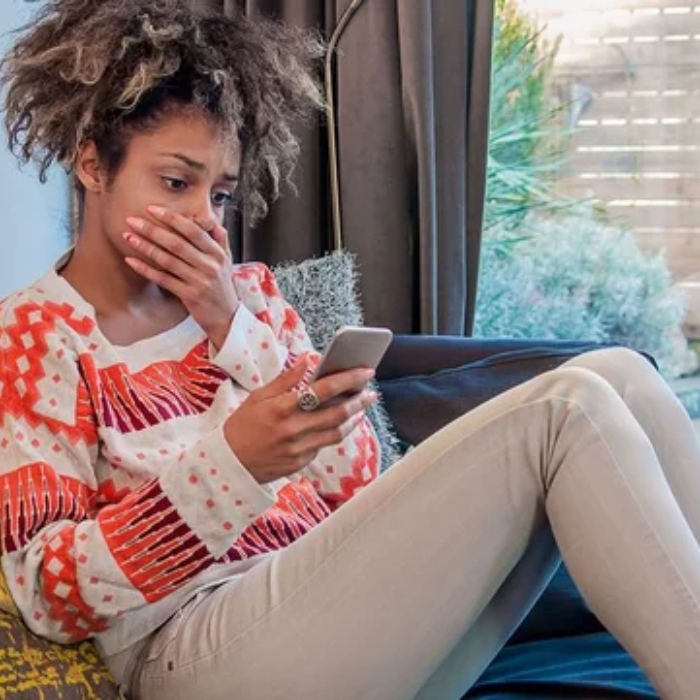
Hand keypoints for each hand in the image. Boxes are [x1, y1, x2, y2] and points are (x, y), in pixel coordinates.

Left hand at [123, 206, 239, 349]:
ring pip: (168, 260)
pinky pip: (163, 279)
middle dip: (152, 229)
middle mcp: (210, 265)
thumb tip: (206, 217)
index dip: (172, 218)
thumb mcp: (226, 260)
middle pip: (177, 243)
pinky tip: (131, 260)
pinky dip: (146, 269)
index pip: (194, 230)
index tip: (153, 209)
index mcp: (218, 253)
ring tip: (128, 237)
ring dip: (145, 247)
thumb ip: (219, 237)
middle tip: (132, 220)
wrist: (227, 316)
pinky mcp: (189, 295)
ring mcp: (199, 281)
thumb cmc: (222, 286)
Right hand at [224, 355, 378, 483]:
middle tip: (371, 391)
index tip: (364, 371)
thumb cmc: (242, 426)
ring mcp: (298, 449)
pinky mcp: (301, 463)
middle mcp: (293, 429)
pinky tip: (340, 422)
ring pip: (336, 432)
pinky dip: (334, 432)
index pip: (323, 390)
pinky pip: (323, 445)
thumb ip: (286, 379)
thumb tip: (308, 358)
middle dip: (359, 400)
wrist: (228, 465)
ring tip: (361, 406)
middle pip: (337, 413)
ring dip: (353, 418)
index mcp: (281, 408)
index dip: (347, 379)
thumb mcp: (258, 397)